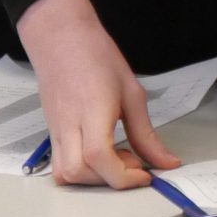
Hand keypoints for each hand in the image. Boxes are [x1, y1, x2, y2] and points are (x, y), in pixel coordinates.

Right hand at [13, 0, 179, 188]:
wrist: (61, 37)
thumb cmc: (96, 56)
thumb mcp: (131, 93)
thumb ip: (146, 134)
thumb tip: (166, 162)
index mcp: (92, 111)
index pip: (99, 157)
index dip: (124, 175)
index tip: (146, 174)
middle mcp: (68, 124)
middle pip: (79, 172)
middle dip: (110, 179)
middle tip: (133, 161)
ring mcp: (55, 130)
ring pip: (65, 174)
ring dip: (93, 179)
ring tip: (116, 158)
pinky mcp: (51, 132)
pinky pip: (59, 165)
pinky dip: (80, 172)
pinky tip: (99, 156)